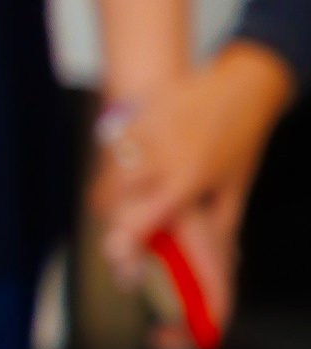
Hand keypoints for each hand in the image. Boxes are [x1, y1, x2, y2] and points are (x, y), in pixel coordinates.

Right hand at [96, 41, 295, 277]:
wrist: (240, 89)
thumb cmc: (239, 141)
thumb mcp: (235, 187)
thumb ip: (221, 225)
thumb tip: (216, 259)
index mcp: (187, 181)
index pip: (146, 216)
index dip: (126, 238)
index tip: (114, 253)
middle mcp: (163, 158)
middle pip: (115, 192)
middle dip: (109, 208)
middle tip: (114, 218)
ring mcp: (148, 132)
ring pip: (111, 166)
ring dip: (110, 183)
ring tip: (119, 192)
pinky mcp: (140, 113)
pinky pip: (116, 141)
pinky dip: (116, 154)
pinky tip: (128, 158)